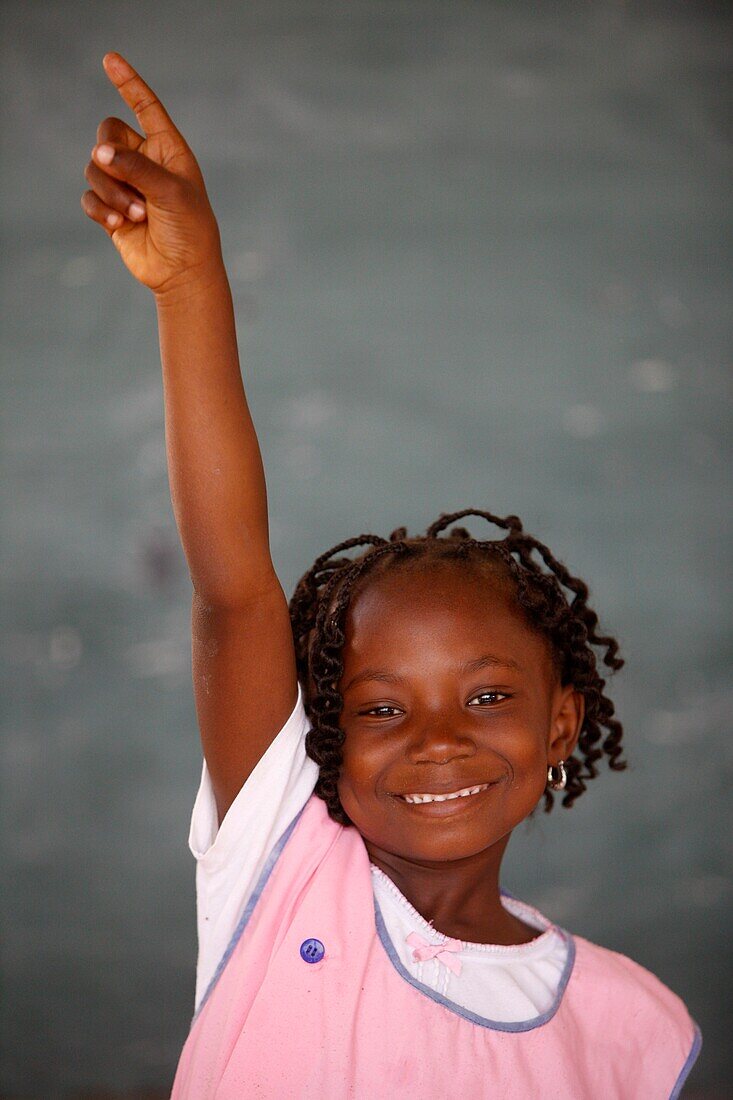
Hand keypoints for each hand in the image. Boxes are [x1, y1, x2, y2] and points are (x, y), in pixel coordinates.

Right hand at [81, 52, 223, 297]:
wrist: (182, 273)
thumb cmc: (190, 230)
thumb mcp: (171, 193)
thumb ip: (136, 168)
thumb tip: (99, 154)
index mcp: (168, 150)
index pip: (146, 108)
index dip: (129, 84)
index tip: (110, 59)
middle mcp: (145, 162)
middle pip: (107, 136)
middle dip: (111, 157)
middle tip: (127, 180)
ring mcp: (127, 185)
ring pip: (95, 168)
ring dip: (112, 192)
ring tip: (135, 215)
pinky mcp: (112, 209)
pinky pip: (90, 196)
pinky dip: (102, 209)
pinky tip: (120, 225)